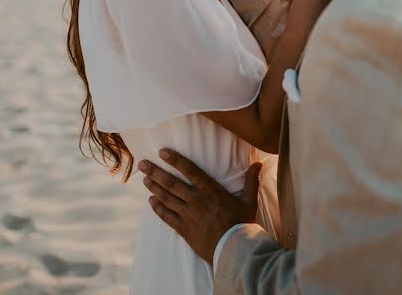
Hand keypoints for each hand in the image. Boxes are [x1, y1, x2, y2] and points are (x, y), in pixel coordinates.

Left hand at [140, 149, 262, 263]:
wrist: (234, 250)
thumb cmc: (243, 224)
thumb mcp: (250, 201)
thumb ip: (251, 181)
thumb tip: (259, 163)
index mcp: (211, 190)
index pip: (190, 170)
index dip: (175, 160)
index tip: (163, 152)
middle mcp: (196, 200)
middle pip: (171, 183)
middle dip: (155, 172)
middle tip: (143, 164)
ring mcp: (188, 215)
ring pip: (166, 198)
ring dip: (154, 187)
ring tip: (144, 179)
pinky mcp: (184, 229)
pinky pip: (167, 216)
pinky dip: (157, 208)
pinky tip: (151, 202)